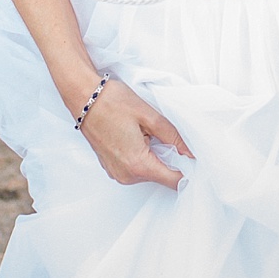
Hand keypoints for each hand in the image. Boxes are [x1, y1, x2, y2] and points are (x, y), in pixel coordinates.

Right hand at [77, 79, 191, 188]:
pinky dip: (142, 156)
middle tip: (169, 136)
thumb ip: (174, 137)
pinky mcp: (111, 167)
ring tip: (148, 133)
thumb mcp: (150, 116)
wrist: (83, 96)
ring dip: (155, 156)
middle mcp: (126, 175)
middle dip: (171, 159)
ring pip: (149, 172)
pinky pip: (135, 168)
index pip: (174, 181)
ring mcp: (116, 173)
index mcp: (138, 164)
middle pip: (162, 177)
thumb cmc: (112, 102)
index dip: (189, 171)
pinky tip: (138, 137)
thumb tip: (191, 152)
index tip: (195, 158)